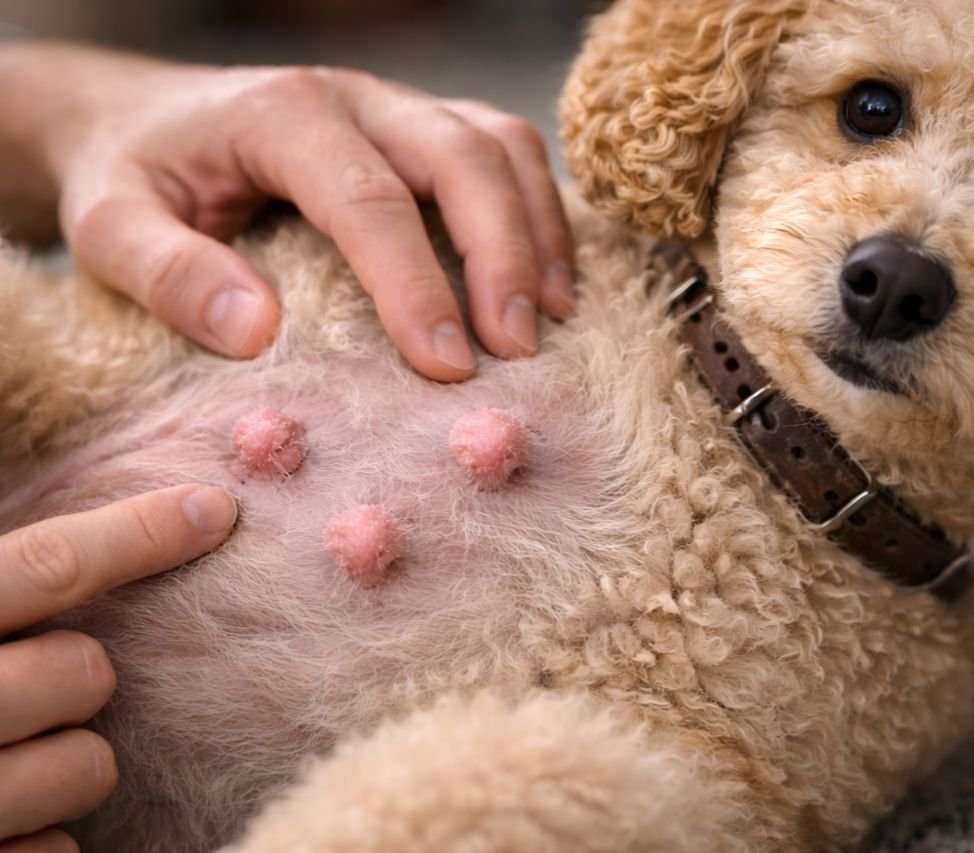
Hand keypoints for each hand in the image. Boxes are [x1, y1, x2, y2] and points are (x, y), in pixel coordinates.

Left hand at [0, 44, 574, 382]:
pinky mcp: (426, 125)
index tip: (445, 367)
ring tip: (550, 321)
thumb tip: (258, 332)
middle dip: (503, 255)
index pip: (368, 198)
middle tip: (516, 349)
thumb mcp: (109, 225)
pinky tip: (549, 282)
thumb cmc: (132, 176)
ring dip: (537, 232)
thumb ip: (168, 273)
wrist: (140, 114)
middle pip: (462, 156)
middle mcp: (356, 96)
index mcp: (282, 114)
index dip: (415, 285)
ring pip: (502, 144)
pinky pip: (507, 151)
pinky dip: (540, 213)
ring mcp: (400, 105)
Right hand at [0, 485, 237, 851]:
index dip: (138, 534)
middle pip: (84, 671)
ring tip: (2, 765)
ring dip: (67, 765)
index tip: (213, 509)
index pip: (45, 566)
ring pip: (88, 765)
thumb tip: (81, 540)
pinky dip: (40, 841)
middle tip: (27, 691)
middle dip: (76, 678)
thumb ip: (1, 591)